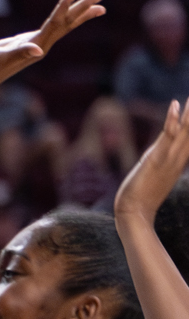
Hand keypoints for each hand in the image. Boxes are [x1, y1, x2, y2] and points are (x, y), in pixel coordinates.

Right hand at [0, 0, 104, 93]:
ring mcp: (38, 44)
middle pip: (66, 24)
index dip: (65, 7)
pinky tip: (69, 16)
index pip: (55, 23)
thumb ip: (19, 53)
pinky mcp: (31, 42)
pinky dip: (65, 20)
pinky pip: (54, 28)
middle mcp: (41, 45)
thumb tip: (38, 51)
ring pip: (63, 26)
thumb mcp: (0, 58)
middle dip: (82, 9)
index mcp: (36, 46)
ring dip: (80, 15)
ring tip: (100, 6)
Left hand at [117, 99, 188, 222]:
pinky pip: (167, 135)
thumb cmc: (144, 196)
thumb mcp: (159, 176)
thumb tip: (163, 157)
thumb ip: (164, 164)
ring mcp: (169, 157)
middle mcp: (179, 157)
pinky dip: (172, 119)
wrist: (134, 212)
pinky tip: (175, 105)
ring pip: (185, 130)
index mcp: (180, 160)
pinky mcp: (156, 158)